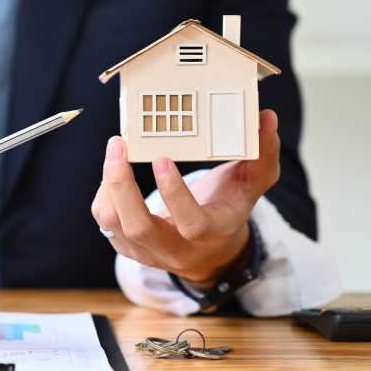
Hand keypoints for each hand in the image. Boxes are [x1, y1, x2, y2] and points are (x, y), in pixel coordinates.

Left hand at [91, 109, 280, 286]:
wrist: (209, 252)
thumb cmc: (228, 207)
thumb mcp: (251, 185)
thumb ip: (261, 155)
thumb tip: (267, 118)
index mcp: (211, 234)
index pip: (192, 224)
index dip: (174, 194)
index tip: (162, 158)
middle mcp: (176, 249)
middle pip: (140, 227)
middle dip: (122, 185)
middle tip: (119, 145)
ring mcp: (147, 251)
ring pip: (114, 224)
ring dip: (108, 184)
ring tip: (115, 149)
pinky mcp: (126, 246)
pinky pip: (104, 220)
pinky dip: (104, 191)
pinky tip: (113, 166)